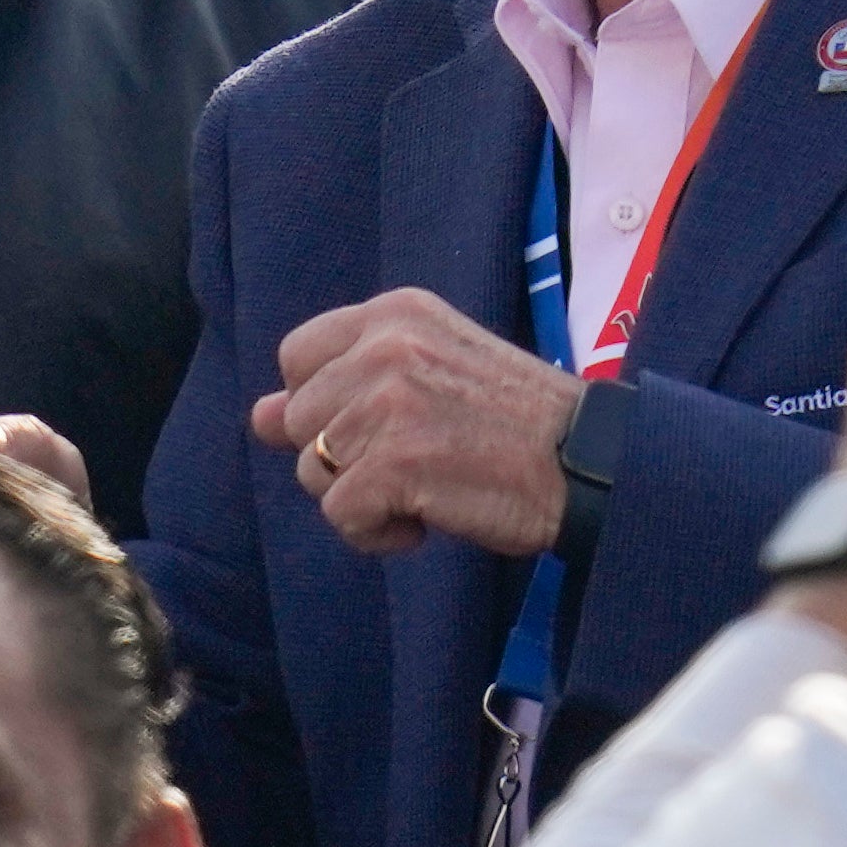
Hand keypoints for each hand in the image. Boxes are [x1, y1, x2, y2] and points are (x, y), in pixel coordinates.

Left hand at [253, 288, 580, 556]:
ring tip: (426, 489)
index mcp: (393, 314)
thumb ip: (344, 385)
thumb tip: (258, 417)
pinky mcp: (392, 463)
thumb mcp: (431, 374)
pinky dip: (377, 533)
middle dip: (341, 457)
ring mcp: (385, 403)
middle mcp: (383, 346)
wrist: (589, 463)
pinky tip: (425, 522)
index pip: (297, 357)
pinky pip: (340, 515)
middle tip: (414, 463)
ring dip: (363, 497)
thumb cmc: (518, 424)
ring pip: (313, 471)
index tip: (379, 427)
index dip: (324, 405)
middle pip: (299, 420)